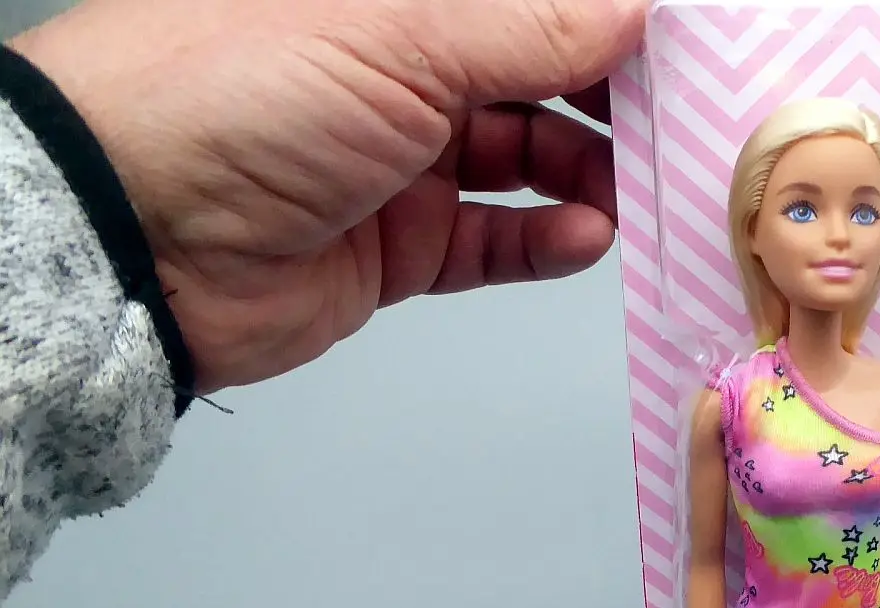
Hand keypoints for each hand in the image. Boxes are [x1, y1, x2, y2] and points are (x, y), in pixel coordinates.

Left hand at [12, 0, 645, 393]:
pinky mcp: (401, 247)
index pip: (524, 5)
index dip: (599, 23)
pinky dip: (545, 242)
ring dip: (589, 177)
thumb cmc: (241, 94)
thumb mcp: (401, 37)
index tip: (678, 44)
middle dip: (610, 101)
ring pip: (528, 164)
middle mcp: (399, 69)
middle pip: (537, 79)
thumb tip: (635, 11)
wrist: (136, 238)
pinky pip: (496, 242)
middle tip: (679, 127)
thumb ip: (531, 28)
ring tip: (639, 192)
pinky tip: (584, 238)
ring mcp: (402, 161)